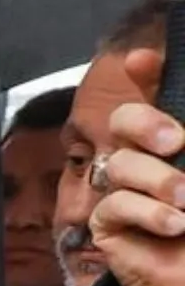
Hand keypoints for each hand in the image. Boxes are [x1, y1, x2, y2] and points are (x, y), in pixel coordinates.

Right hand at [95, 45, 184, 285]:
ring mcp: (125, 192)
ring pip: (119, 165)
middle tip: (176, 143)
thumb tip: (174, 119)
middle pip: (124, 120)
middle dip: (145, 123)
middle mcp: (149, 161)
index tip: (142, 60)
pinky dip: (147, 212)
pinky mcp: (109, 226)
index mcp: (177, 145)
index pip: (157, 98)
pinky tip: (175, 225)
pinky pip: (115, 205)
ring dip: (158, 180)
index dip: (146, 74)